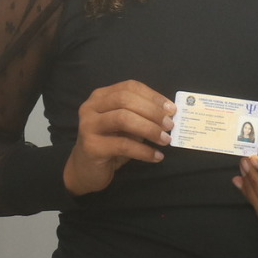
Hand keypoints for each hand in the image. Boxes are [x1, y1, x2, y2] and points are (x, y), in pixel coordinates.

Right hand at [63, 80, 174, 195]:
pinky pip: (123, 145)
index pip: (130, 87)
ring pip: (123, 118)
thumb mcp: (126, 126)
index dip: (153, 96)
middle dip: (152, 111)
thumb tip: (169, 115)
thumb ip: (141, 116)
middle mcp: (91, 107)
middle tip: (170, 125)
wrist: (86, 170)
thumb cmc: (110, 144)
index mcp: (101, 96)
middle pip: (125, 99)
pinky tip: (156, 156)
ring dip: (149, 129)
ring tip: (166, 140)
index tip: (171, 109)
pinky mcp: (91, 146)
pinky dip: (144, 151)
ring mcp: (88, 125)